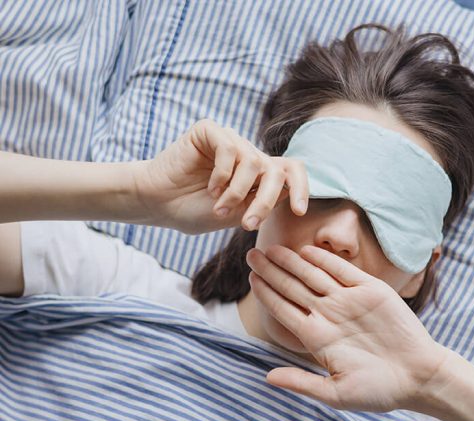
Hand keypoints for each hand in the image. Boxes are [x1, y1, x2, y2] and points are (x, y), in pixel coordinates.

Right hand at [132, 119, 308, 234]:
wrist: (159, 205)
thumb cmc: (196, 211)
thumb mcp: (237, 214)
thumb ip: (263, 202)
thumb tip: (288, 190)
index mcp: (259, 175)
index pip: (291, 172)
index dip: (302, 188)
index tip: (299, 211)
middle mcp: (248, 155)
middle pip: (275, 170)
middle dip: (265, 201)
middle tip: (249, 224)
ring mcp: (230, 141)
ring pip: (253, 162)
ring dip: (237, 192)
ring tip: (218, 207)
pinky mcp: (210, 131)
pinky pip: (229, 148)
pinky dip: (222, 174)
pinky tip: (210, 188)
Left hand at [246, 244, 448, 411]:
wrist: (419, 377)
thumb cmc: (378, 390)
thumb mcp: (336, 393)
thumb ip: (301, 382)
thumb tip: (267, 378)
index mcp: (317, 338)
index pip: (284, 310)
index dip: (267, 294)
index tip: (251, 279)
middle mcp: (329, 316)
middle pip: (293, 288)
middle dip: (271, 272)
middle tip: (252, 255)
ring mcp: (349, 302)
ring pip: (313, 276)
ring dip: (292, 262)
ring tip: (271, 249)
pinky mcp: (371, 291)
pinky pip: (344, 272)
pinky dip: (326, 261)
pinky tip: (307, 251)